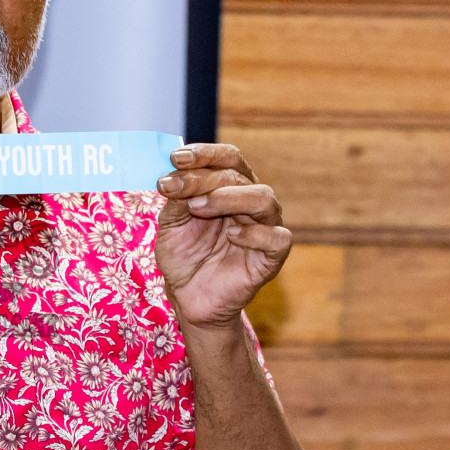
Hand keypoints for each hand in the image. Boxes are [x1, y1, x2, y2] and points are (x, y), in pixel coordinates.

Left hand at [153, 143, 290, 331]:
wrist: (187, 295)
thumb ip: (176, 198)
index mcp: (230, 187)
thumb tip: (174, 174)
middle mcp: (251, 201)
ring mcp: (265, 227)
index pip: (227, 158)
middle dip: (203, 178)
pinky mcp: (272, 256)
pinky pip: (278, 238)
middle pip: (238, 176)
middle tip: (173, 188)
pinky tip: (232, 235)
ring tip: (197, 208)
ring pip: (263, 199)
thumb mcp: (170, 222)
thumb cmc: (183, 254)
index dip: (204, 153)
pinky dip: (255, 234)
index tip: (176, 157)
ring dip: (227, 198)